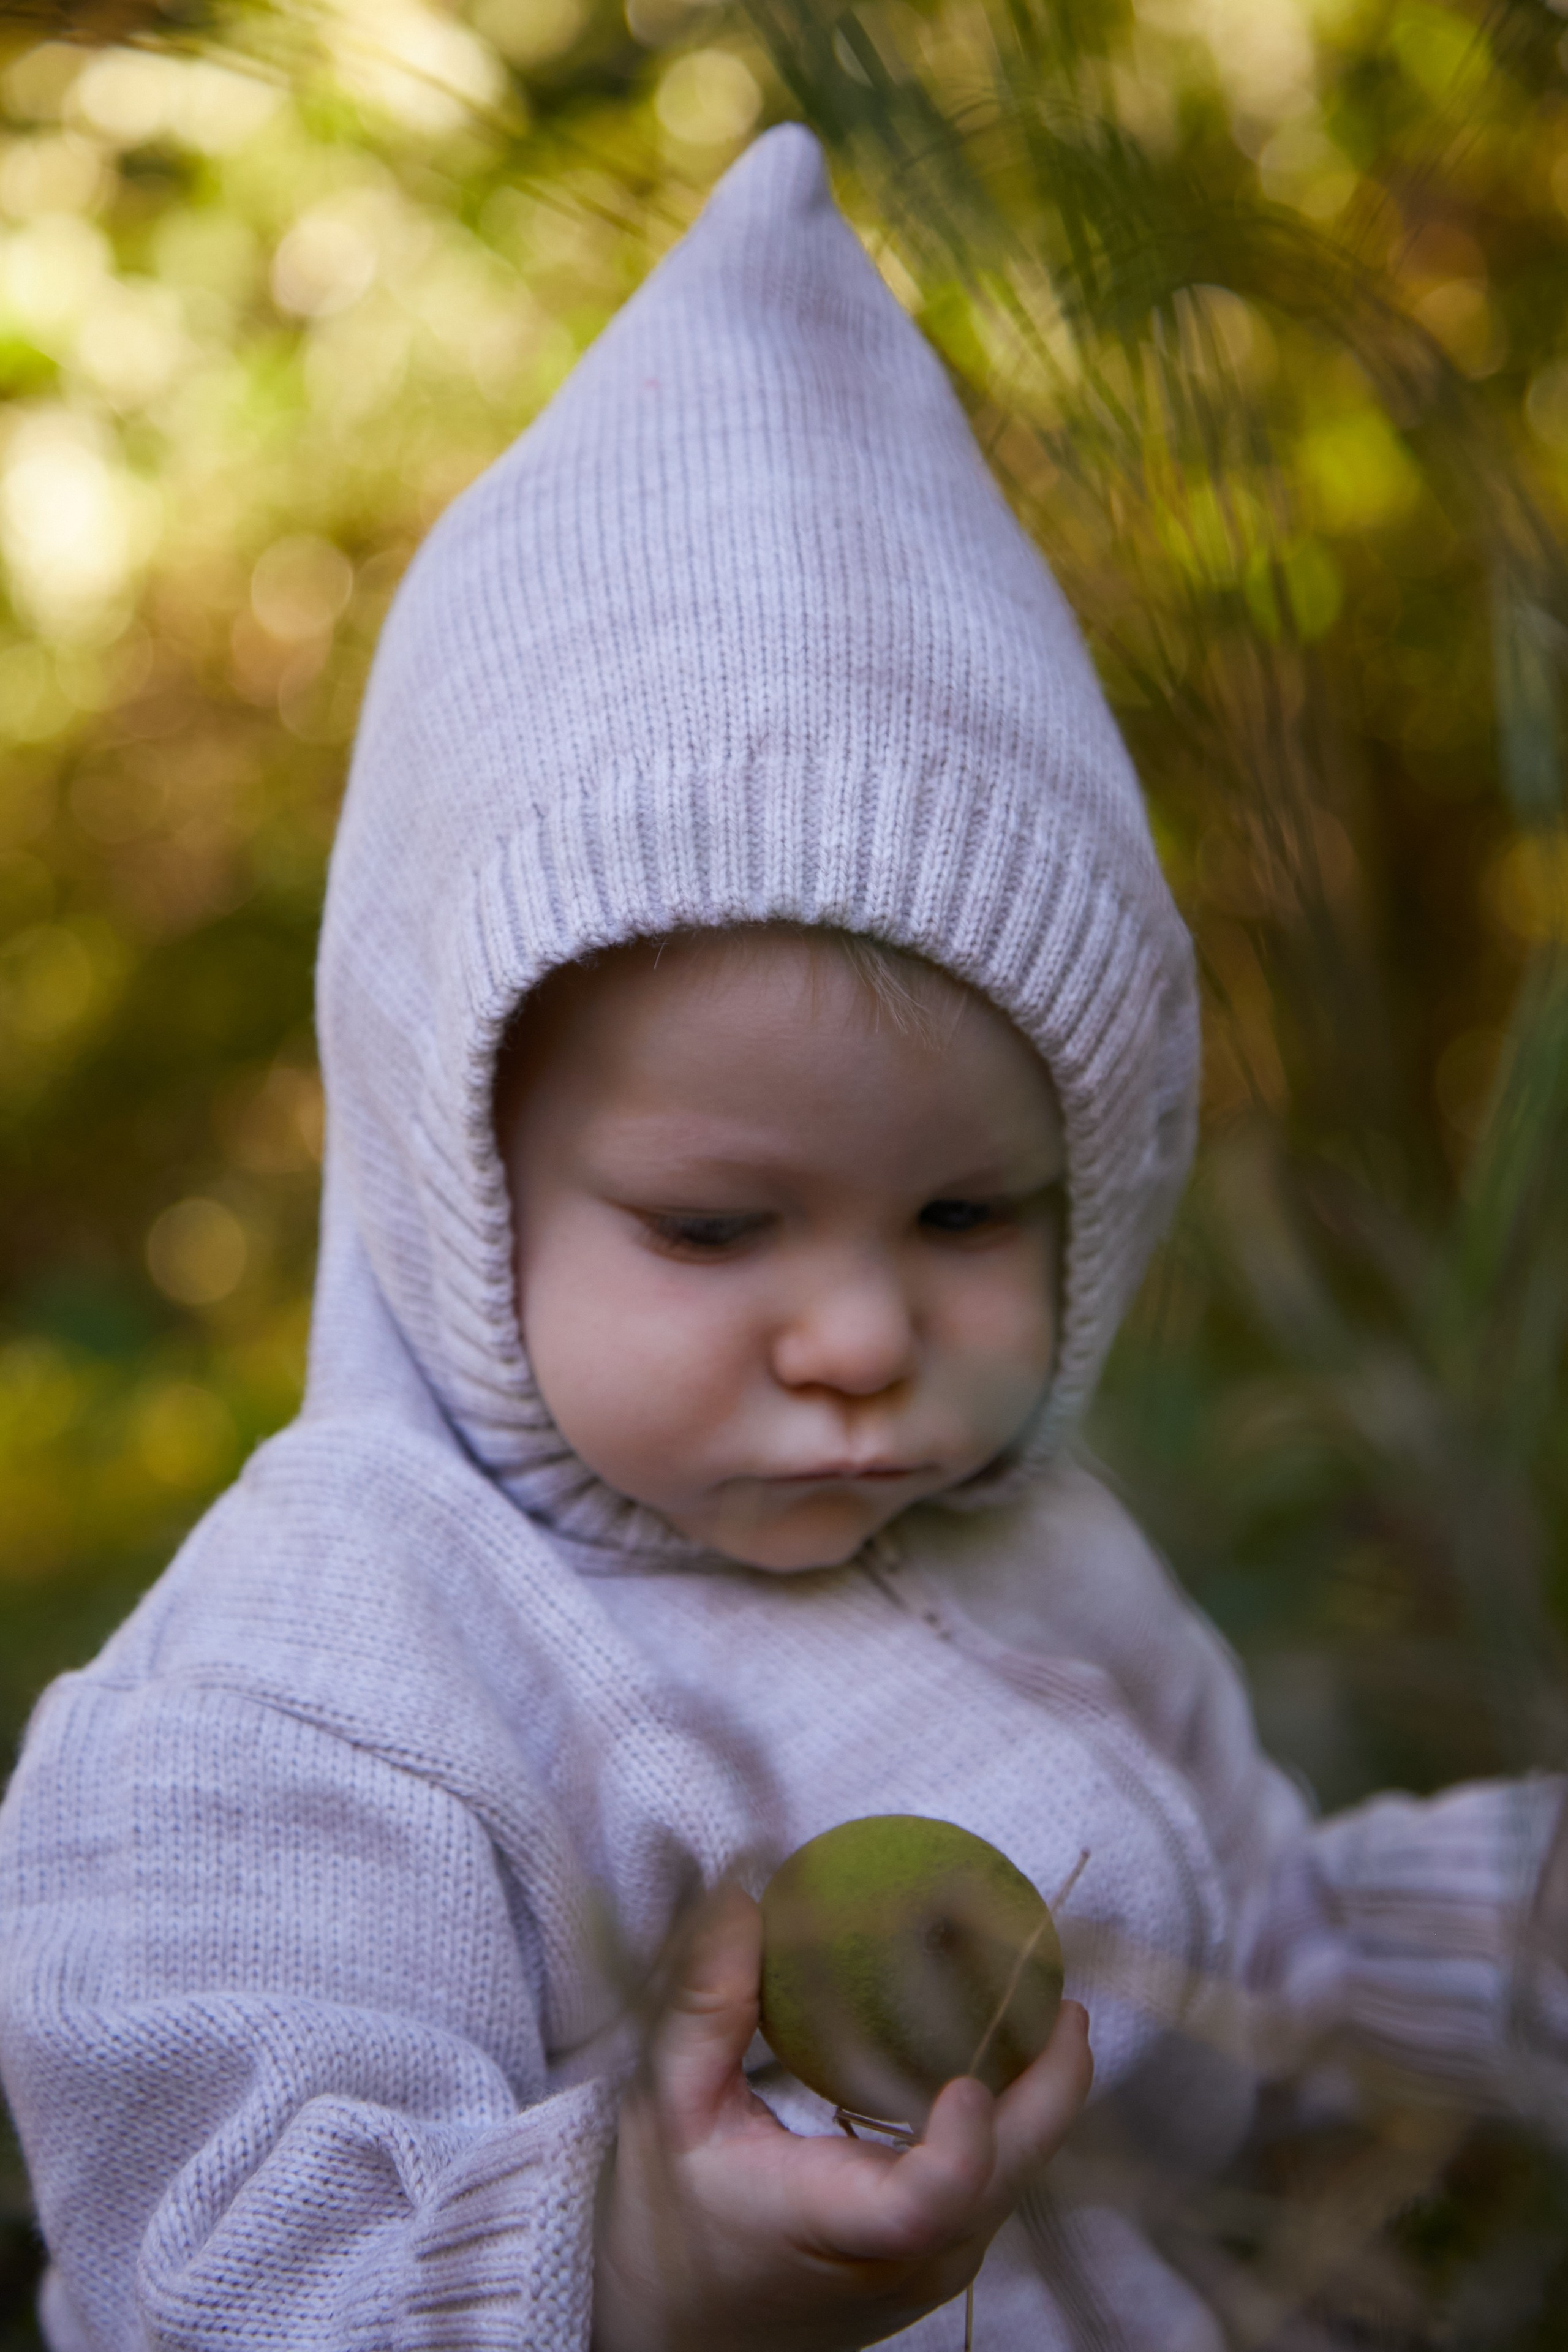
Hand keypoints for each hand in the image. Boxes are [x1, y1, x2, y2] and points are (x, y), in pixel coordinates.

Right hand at [591, 1881, 1092, 2351]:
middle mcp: (906, 2259)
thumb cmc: (664, 2224)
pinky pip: (993, 2184)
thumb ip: (706, 2006)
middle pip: (1005, 2179)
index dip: (964, 2145)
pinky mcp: (935, 2257)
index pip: (929, 2204)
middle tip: (1058, 1992)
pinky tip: (1001, 2053)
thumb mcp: (669, 2107)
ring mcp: (932, 2266)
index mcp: (836, 2226)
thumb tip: (742, 1895)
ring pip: (1013, 2181)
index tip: (969, 2078)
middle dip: (1049, 2085)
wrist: (676, 2330)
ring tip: (1041, 2002)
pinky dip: (1011, 2118)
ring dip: (1039, 2097)